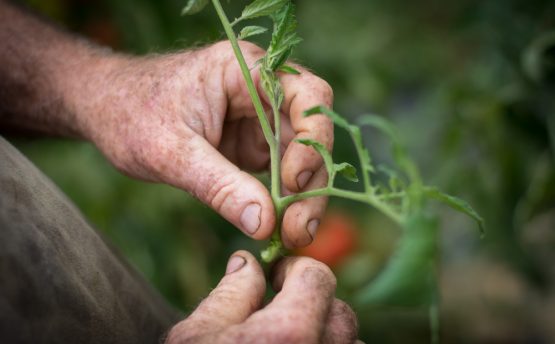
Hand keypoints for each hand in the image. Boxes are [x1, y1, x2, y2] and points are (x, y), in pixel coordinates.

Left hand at [80, 41, 332, 246]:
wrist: (105, 110)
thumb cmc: (131, 114)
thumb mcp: (170, 151)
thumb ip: (218, 185)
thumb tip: (265, 224)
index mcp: (246, 70)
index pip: (307, 95)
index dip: (313, 139)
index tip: (293, 183)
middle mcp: (262, 92)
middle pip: (311, 134)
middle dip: (312, 183)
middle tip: (299, 230)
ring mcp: (259, 121)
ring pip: (302, 159)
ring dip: (303, 199)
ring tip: (292, 236)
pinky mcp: (252, 146)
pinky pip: (281, 174)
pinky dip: (284, 203)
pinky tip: (280, 228)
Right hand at [165, 251, 357, 343]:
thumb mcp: (196, 334)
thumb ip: (232, 292)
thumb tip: (247, 264)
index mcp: (290, 332)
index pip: (317, 277)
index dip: (295, 271)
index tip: (275, 278)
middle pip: (341, 312)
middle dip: (314, 302)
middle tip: (282, 306)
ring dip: (326, 332)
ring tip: (292, 333)